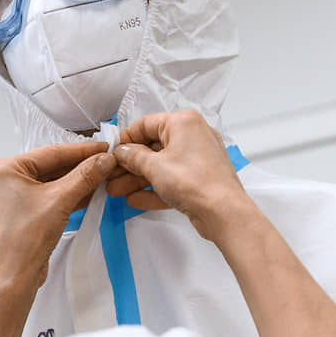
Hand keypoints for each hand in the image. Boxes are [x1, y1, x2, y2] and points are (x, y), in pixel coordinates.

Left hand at [0, 142, 115, 289]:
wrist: (13, 278)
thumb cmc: (23, 241)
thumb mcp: (60, 201)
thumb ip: (84, 177)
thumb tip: (103, 160)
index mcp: (4, 168)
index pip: (51, 153)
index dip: (82, 150)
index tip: (104, 148)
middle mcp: (2, 179)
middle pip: (50, 167)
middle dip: (80, 167)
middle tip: (107, 162)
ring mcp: (9, 197)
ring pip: (49, 183)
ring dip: (75, 182)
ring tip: (103, 176)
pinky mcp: (18, 213)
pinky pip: (46, 197)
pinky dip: (66, 196)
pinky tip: (88, 193)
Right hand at [110, 110, 256, 242]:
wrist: (224, 213)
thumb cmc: (194, 182)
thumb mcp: (153, 166)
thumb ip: (132, 156)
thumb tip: (122, 151)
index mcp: (183, 123)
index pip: (146, 124)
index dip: (126, 139)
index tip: (112, 152)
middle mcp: (193, 136)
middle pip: (153, 146)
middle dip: (130, 164)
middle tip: (111, 176)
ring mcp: (198, 158)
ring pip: (161, 165)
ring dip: (138, 178)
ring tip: (117, 191)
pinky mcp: (201, 178)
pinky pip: (172, 179)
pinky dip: (155, 187)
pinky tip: (135, 199)